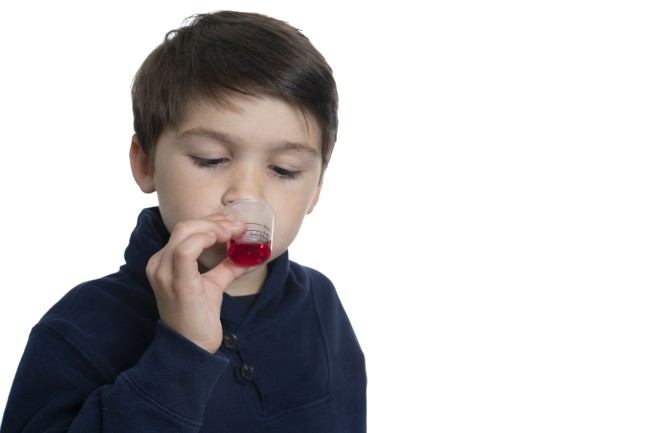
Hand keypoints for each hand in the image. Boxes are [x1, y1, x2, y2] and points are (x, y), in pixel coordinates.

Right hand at [146, 215, 246, 352]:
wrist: (192, 347)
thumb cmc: (198, 317)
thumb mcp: (213, 284)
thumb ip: (226, 267)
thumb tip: (246, 254)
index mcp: (164, 262)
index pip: (185, 230)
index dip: (212, 222)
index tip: (235, 224)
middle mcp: (159, 264)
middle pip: (185, 226)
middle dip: (216, 221)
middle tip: (239, 226)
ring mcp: (165, 273)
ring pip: (185, 232)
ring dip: (214, 227)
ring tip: (235, 232)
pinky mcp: (177, 283)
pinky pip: (186, 250)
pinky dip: (206, 239)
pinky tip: (223, 241)